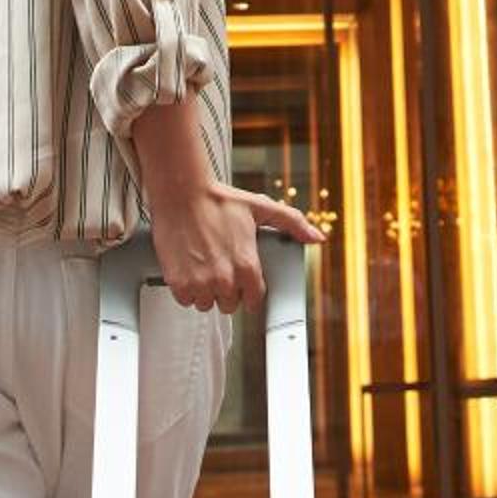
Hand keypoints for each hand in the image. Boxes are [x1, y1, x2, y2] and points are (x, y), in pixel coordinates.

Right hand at [150, 181, 327, 312]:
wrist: (181, 192)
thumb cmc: (219, 199)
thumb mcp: (260, 207)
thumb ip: (292, 222)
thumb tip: (318, 237)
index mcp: (247, 265)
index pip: (254, 300)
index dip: (250, 291)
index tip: (243, 282)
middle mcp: (224, 278)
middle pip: (230, 305)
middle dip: (227, 290)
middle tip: (222, 268)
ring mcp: (200, 283)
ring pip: (207, 304)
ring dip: (206, 291)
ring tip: (204, 266)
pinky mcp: (178, 283)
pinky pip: (186, 300)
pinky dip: (186, 289)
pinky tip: (189, 269)